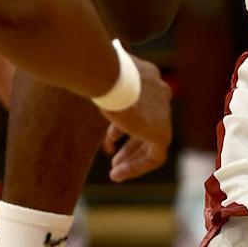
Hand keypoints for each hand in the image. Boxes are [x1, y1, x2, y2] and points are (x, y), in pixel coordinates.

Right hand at [102, 56, 171, 180]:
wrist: (108, 75)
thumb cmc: (95, 72)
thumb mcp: (98, 77)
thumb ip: (101, 85)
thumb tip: (84, 84)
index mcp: (149, 77)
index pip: (143, 103)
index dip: (125, 123)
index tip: (111, 137)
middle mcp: (160, 92)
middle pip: (149, 123)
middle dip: (131, 143)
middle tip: (114, 157)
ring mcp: (164, 112)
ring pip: (153, 142)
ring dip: (133, 158)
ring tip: (115, 170)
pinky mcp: (161, 132)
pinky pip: (154, 157)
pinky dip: (136, 167)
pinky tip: (117, 174)